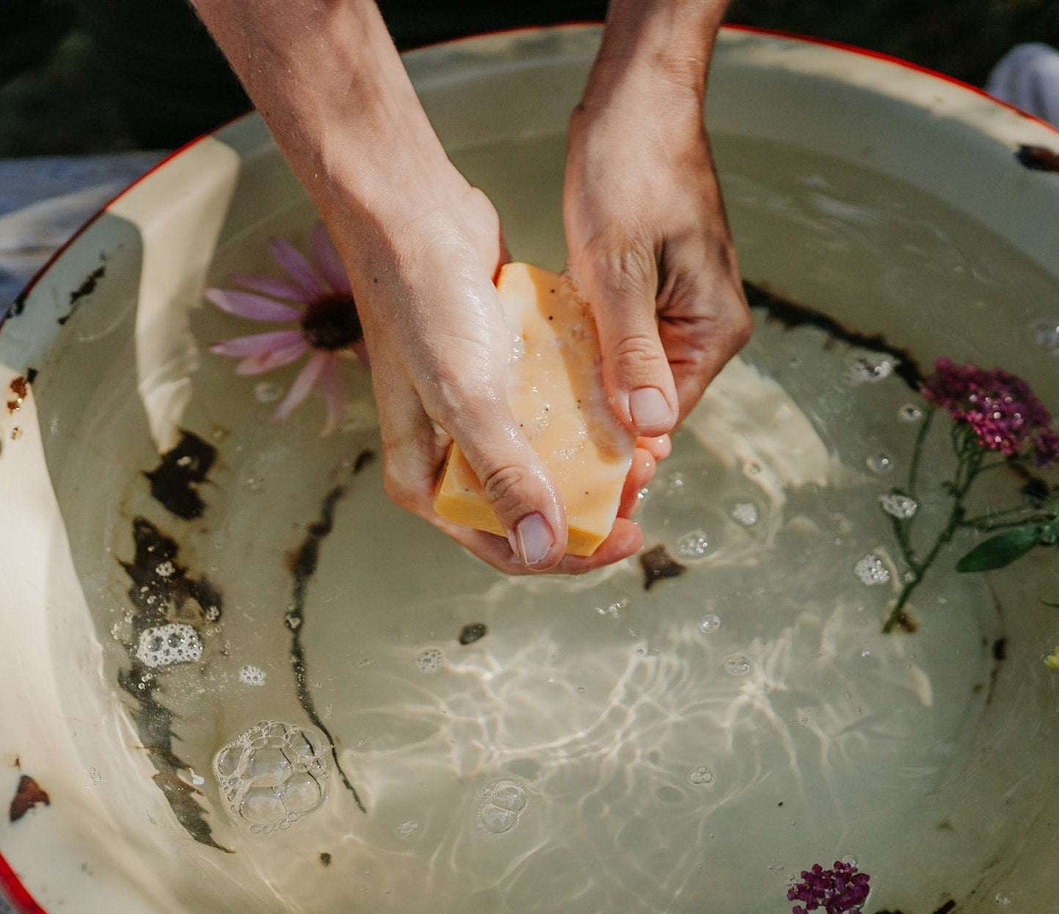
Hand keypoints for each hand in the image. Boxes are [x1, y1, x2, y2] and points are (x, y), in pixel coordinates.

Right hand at [329, 178, 659, 573]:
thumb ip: (504, 475)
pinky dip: (586, 418)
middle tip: (645, 482)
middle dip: (592, 505)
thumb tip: (542, 549)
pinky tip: (622, 408)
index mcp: (426, 482)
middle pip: (532, 508)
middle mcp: (448, 457)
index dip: (572, 552)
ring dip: (596, 463)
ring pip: (547, 462)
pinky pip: (551, 415)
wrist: (414, 216)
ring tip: (642, 448)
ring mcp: (476, 418)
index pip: (506, 545)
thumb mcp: (467, 398)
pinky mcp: (501, 379)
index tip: (632, 533)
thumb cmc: (425, 305)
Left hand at [563, 58, 750, 437]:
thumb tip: (650, 430)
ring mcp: (679, 307)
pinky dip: (587, 353)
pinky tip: (546, 365)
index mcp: (714, 329)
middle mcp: (704, 326)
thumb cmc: (633, 169)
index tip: (575, 477)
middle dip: (602, 425)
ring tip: (539, 419)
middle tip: (544, 455)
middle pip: (648, 401)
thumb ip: (634, 351)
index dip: (621, 450)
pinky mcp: (651, 289)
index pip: (666, 415)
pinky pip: (619, 340)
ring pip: (629, 373)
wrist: (636, 101)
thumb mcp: (621, 267)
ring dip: (590, 390)